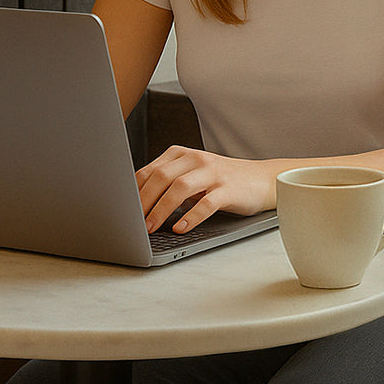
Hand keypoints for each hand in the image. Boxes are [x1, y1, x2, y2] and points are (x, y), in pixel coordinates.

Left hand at [135, 146, 275, 233]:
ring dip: (161, 210)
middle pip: (161, 177)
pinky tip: (181, 228)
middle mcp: (196, 159)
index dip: (132, 192)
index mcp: (182, 154)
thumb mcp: (192, 176)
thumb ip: (168, 184)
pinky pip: (206, 203)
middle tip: (131, 223)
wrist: (262, 180)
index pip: (149, 171)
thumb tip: (136, 206)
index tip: (121, 211)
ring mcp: (213, 173)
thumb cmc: (221, 181)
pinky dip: (191, 217)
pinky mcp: (228, 189)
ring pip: (180, 188)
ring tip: (151, 228)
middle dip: (142, 202)